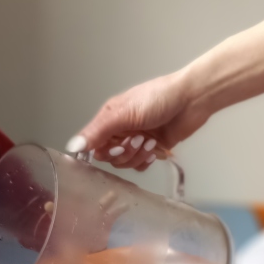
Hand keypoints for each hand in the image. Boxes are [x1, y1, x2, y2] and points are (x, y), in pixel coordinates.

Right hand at [66, 69, 209, 170]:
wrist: (191, 100)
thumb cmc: (157, 98)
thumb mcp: (123, 113)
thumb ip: (98, 131)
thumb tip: (72, 147)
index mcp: (109, 118)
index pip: (94, 145)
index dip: (105, 151)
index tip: (117, 147)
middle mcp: (120, 130)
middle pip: (110, 157)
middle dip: (125, 152)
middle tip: (139, 139)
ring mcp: (136, 140)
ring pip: (125, 162)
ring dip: (138, 155)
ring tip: (150, 141)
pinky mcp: (152, 149)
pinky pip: (140, 165)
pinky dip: (146, 161)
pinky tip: (156, 150)